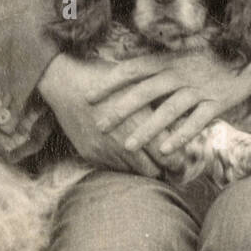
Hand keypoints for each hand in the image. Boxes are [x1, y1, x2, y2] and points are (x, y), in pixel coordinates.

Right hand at [38, 52, 176, 177]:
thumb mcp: (139, 85)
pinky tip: (125, 150)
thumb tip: (184, 119)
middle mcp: (124, 142)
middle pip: (154, 171)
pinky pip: (114, 168)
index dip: (178, 161)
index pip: (169, 158)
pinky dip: (123, 163)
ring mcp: (106, 151)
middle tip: (165, 160)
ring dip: (142, 166)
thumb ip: (161, 105)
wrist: (66, 83)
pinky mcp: (92, 154)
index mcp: (140, 124)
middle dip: (162, 168)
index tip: (181, 158)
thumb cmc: (107, 78)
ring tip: (147, 156)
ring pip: (134, 172)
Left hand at [92, 44, 250, 163]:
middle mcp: (182, 72)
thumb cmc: (207, 60)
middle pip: (146, 91)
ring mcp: (200, 87)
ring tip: (128, 145)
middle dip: (121, 110)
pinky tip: (165, 149)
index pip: (134, 70)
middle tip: (101, 126)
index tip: (89, 98)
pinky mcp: (218, 101)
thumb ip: (155, 64)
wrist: (249, 57)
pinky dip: (181, 135)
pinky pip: (196, 121)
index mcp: (169, 59)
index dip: (110, 83)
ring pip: (169, 110)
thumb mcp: (180, 55)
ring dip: (147, 128)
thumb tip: (122, 68)